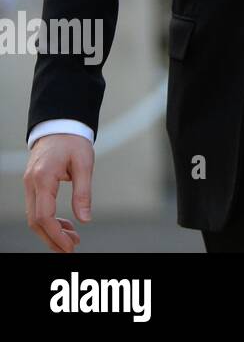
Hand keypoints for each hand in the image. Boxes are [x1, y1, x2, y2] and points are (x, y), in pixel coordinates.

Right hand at [24, 134, 92, 252]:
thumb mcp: (84, 164)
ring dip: (51, 231)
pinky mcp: (33, 185)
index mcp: (43, 178)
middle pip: (35, 221)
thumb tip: (85, 219)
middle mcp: (31, 184)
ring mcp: (29, 185)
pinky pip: (37, 208)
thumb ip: (83, 192)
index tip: (69, 246)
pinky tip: (66, 224)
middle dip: (52, 238)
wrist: (60, 125)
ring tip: (72, 239)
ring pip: (34, 217)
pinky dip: (49, 220)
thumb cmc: (73, 142)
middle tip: (71, 248)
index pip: (43, 216)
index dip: (55, 234)